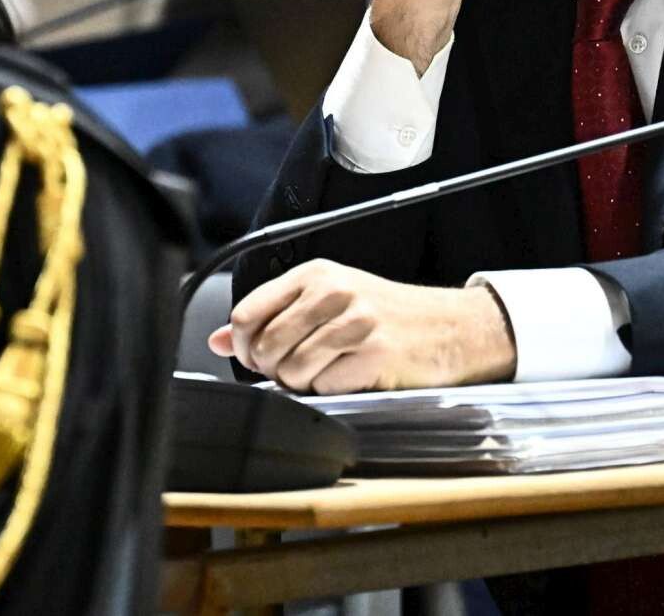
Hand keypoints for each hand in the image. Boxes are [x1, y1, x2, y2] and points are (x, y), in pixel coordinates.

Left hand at [208, 259, 515, 393]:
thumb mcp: (326, 299)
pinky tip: (351, 375)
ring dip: (301, 383)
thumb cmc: (385, 313)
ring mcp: (355, 322)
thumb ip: (271, 315)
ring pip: (291, 371)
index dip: (242, 345)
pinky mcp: (374, 354)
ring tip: (325, 371)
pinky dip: (331, 390)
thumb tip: (215, 338)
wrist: (449, 327)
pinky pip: (325, 387)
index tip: (256, 356)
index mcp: (314, 273)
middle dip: (271, 369)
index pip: (246, 314)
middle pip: (264, 346)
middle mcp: (333, 291)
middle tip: (295, 368)